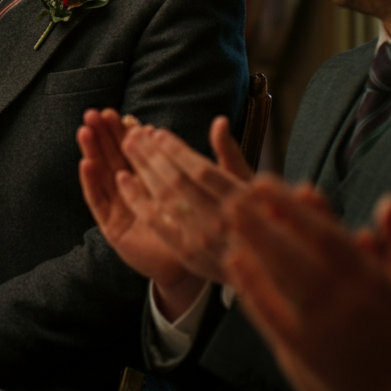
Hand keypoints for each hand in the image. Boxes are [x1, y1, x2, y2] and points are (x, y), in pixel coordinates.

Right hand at [78, 109, 206, 316]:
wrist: (194, 270)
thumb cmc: (201, 228)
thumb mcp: (210, 187)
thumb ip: (217, 155)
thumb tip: (220, 122)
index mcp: (150, 177)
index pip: (136, 149)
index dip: (127, 131)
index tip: (121, 114)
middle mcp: (132, 190)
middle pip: (114, 156)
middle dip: (104, 134)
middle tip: (95, 114)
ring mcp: (120, 208)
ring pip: (103, 173)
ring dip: (92, 151)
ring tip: (86, 131)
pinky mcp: (112, 228)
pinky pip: (98, 202)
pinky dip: (91, 182)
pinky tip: (87, 163)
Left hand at [118, 115, 250, 289]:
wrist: (269, 269)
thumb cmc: (264, 218)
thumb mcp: (254, 185)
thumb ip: (233, 154)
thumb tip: (219, 121)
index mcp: (241, 200)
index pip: (201, 171)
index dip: (177, 150)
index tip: (158, 132)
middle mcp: (220, 221)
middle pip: (177, 182)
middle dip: (152, 155)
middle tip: (132, 133)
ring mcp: (202, 240)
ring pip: (165, 199)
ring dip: (142, 170)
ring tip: (127, 146)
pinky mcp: (187, 254)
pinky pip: (156, 223)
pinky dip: (137, 199)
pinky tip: (122, 179)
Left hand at [225, 178, 390, 390]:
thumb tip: (387, 202)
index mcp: (372, 280)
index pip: (323, 233)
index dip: (290, 205)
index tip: (263, 182)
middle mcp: (345, 300)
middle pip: (293, 251)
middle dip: (260, 221)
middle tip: (233, 196)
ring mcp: (322, 326)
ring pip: (279, 278)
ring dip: (251, 246)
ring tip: (228, 221)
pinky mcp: (304, 352)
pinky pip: (271, 313)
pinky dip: (251, 285)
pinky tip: (233, 261)